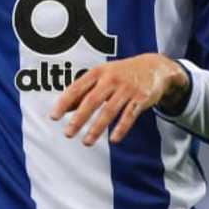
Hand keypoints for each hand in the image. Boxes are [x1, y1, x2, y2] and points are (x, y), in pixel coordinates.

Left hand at [49, 53, 187, 145]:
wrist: (154, 67)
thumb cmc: (121, 73)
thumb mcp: (101, 76)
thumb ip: (84, 91)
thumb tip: (64, 108)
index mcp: (98, 72)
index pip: (77, 88)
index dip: (64, 103)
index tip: (54, 116)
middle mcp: (111, 79)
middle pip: (92, 101)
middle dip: (79, 119)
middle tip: (68, 133)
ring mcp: (127, 89)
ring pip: (109, 111)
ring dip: (97, 128)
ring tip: (86, 142)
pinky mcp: (141, 98)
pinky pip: (129, 116)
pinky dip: (121, 128)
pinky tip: (113, 139)